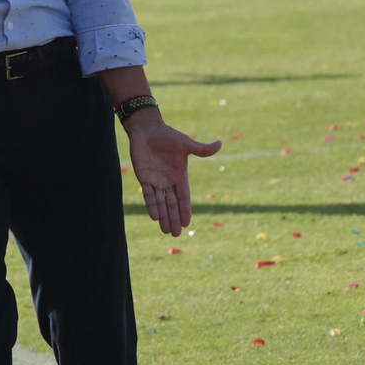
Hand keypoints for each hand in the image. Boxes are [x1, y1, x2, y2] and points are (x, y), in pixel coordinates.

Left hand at [124, 111, 221, 236]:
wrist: (148, 130)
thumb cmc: (168, 135)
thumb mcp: (186, 144)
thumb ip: (201, 149)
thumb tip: (220, 144)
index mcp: (180, 175)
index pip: (184, 196)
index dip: (185, 209)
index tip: (187, 223)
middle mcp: (168, 181)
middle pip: (172, 204)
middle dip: (174, 218)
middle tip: (176, 234)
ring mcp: (156, 181)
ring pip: (161, 203)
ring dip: (164, 217)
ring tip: (166, 231)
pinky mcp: (144, 178)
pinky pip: (148, 195)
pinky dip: (151, 205)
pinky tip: (155, 216)